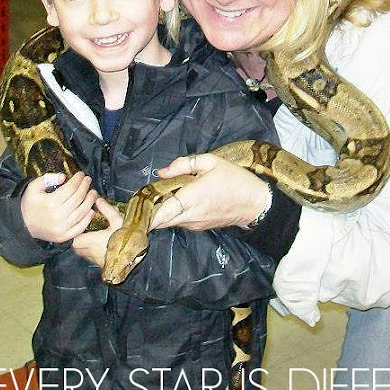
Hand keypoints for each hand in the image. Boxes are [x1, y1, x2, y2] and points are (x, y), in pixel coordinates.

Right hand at [21, 172, 97, 242]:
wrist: (22, 225)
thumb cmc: (29, 204)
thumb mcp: (33, 187)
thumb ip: (47, 179)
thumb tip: (63, 176)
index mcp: (50, 203)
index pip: (70, 188)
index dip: (78, 180)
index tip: (81, 174)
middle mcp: (57, 216)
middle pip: (78, 199)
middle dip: (85, 187)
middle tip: (88, 180)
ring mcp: (61, 228)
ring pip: (81, 212)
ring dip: (90, 201)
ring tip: (93, 193)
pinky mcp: (63, 237)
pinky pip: (80, 227)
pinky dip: (88, 219)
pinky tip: (92, 210)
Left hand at [72, 198, 123, 266]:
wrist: (137, 254)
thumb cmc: (127, 236)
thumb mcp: (118, 220)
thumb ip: (107, 210)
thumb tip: (98, 200)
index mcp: (93, 241)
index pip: (74, 240)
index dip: (75, 234)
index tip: (79, 227)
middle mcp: (92, 252)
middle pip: (76, 248)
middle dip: (77, 240)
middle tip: (83, 231)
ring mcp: (97, 260)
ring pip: (83, 254)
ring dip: (83, 247)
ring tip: (90, 238)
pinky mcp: (102, 264)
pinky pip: (91, 258)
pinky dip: (91, 253)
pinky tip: (99, 246)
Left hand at [151, 154, 268, 230]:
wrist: (254, 203)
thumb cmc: (234, 179)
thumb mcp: (211, 162)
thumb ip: (184, 164)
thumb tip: (161, 172)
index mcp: (193, 197)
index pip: (162, 211)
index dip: (145, 212)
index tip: (135, 204)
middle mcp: (190, 215)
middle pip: (160, 221)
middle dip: (148, 213)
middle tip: (141, 199)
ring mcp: (194, 224)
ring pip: (168, 222)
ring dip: (159, 214)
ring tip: (155, 198)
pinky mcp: (198, 228)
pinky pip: (178, 222)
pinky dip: (171, 215)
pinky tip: (172, 202)